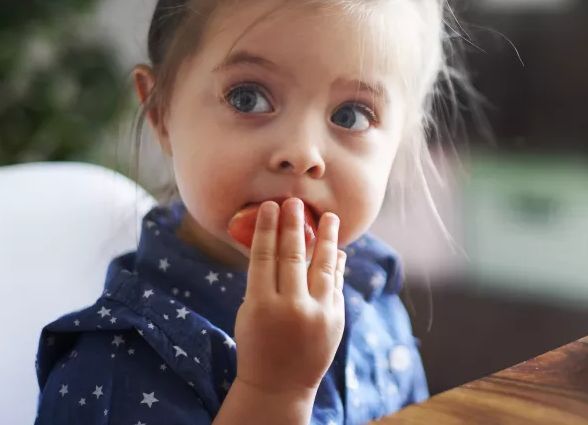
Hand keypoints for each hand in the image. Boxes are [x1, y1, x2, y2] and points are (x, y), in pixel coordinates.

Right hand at [233, 199, 346, 397]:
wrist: (279, 385)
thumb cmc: (258, 344)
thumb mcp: (250, 313)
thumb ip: (264, 282)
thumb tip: (279, 244)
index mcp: (260, 305)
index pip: (264, 257)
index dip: (267, 229)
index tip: (270, 207)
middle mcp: (290, 308)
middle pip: (292, 256)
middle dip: (294, 225)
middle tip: (295, 202)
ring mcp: (317, 314)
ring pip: (323, 266)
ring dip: (327, 238)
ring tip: (330, 217)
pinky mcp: (335, 319)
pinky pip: (336, 284)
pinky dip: (337, 266)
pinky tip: (337, 250)